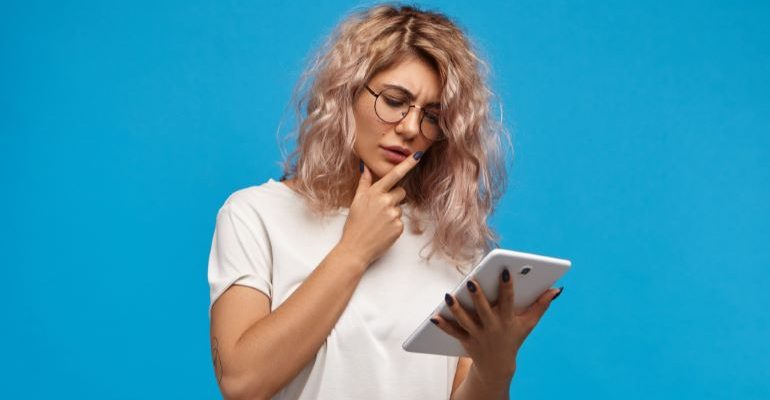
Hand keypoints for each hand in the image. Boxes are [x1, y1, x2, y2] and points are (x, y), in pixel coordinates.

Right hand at [338, 153, 422, 266]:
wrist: (356, 248)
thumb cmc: (354, 224)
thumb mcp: (356, 201)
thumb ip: (364, 183)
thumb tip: (365, 167)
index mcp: (375, 193)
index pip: (394, 175)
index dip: (407, 164)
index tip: (418, 155)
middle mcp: (386, 202)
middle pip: (402, 192)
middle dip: (395, 197)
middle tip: (381, 208)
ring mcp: (393, 215)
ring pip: (400, 208)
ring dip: (392, 212)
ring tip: (379, 222)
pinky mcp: (399, 227)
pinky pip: (401, 221)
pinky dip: (394, 225)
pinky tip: (383, 230)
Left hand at [431, 269, 562, 382]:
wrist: (498, 366)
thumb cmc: (514, 337)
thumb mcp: (528, 323)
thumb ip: (541, 305)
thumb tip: (557, 289)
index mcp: (508, 320)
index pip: (509, 301)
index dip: (507, 286)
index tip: (504, 271)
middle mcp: (493, 327)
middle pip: (484, 310)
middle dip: (478, 296)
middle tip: (471, 280)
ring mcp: (478, 335)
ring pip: (466, 320)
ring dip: (457, 309)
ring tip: (449, 295)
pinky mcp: (466, 340)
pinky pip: (453, 332)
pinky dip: (443, 325)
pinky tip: (434, 316)